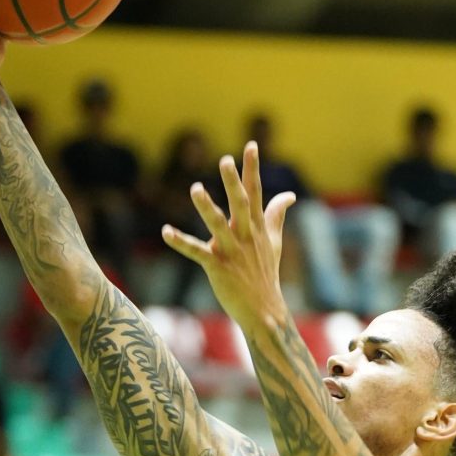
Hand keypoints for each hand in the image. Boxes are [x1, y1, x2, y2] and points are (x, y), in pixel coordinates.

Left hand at [161, 144, 293, 334]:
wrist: (264, 309)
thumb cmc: (266, 273)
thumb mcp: (275, 240)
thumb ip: (277, 214)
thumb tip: (289, 194)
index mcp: (257, 227)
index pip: (255, 192)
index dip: (252, 168)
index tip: (250, 145)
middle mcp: (245, 235)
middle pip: (239, 203)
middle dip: (233, 182)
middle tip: (225, 160)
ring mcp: (231, 250)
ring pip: (217, 225)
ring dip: (206, 207)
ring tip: (195, 189)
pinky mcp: (217, 267)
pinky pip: (196, 252)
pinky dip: (180, 242)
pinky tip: (166, 231)